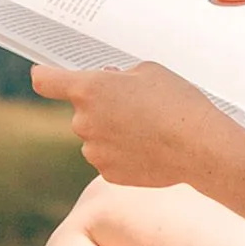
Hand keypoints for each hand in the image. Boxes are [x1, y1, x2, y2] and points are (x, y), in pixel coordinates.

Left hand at [30, 63, 244, 207]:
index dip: (45, 76)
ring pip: (95, 136)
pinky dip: (123, 153)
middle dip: (101, 106)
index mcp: (89, 89)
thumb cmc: (177, 103)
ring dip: (111, 132)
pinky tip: (149, 149)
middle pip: (81, 110)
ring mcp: (94, 151)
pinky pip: (108, 158)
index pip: (45, 80)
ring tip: (148, 130)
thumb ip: (119, 76)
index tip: (46, 75)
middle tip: (134, 104)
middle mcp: (83, 121)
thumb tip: (109, 84)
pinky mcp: (108, 173)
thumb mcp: (149, 72)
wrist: (200, 147)